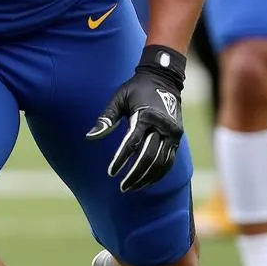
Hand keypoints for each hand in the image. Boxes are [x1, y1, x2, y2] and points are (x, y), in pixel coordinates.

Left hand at [86, 45, 185, 191]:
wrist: (163, 78)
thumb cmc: (136, 89)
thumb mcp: (118, 98)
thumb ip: (106, 118)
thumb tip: (89, 137)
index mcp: (146, 115)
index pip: (132, 144)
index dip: (121, 160)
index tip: (111, 172)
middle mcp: (162, 126)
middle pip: (148, 157)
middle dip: (134, 174)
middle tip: (122, 187)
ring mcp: (172, 133)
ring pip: (161, 163)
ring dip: (147, 177)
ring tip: (133, 187)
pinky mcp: (177, 137)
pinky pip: (169, 160)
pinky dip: (159, 173)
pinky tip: (147, 181)